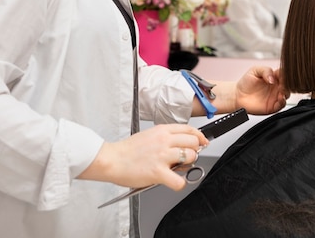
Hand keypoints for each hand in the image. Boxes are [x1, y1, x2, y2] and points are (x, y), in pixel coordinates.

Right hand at [79, 123, 207, 190]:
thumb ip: (165, 138)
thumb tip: (180, 146)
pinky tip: (173, 181)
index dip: (199, 137)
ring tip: (177, 168)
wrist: (111, 160)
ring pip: (190, 157)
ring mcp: (162, 156)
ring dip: (187, 165)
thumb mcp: (149, 136)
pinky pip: (179, 180)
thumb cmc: (127, 151)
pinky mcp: (158, 172)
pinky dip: (179, 184)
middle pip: (193, 142)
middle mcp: (164, 141)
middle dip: (194, 151)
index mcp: (162, 131)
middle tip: (186, 158)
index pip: (189, 130)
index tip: (202, 142)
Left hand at [235, 66, 288, 114]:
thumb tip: (273, 78)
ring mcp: (275, 96)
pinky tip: (279, 98)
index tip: (282, 75)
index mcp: (274, 76)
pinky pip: (282, 105)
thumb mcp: (255, 70)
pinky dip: (283, 102)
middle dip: (287, 84)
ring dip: (286, 92)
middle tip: (281, 84)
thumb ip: (265, 71)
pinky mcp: (273, 106)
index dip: (285, 74)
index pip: (284, 73)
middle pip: (288, 84)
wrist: (237, 95)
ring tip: (280, 91)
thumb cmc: (246, 82)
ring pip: (287, 94)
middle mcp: (276, 86)